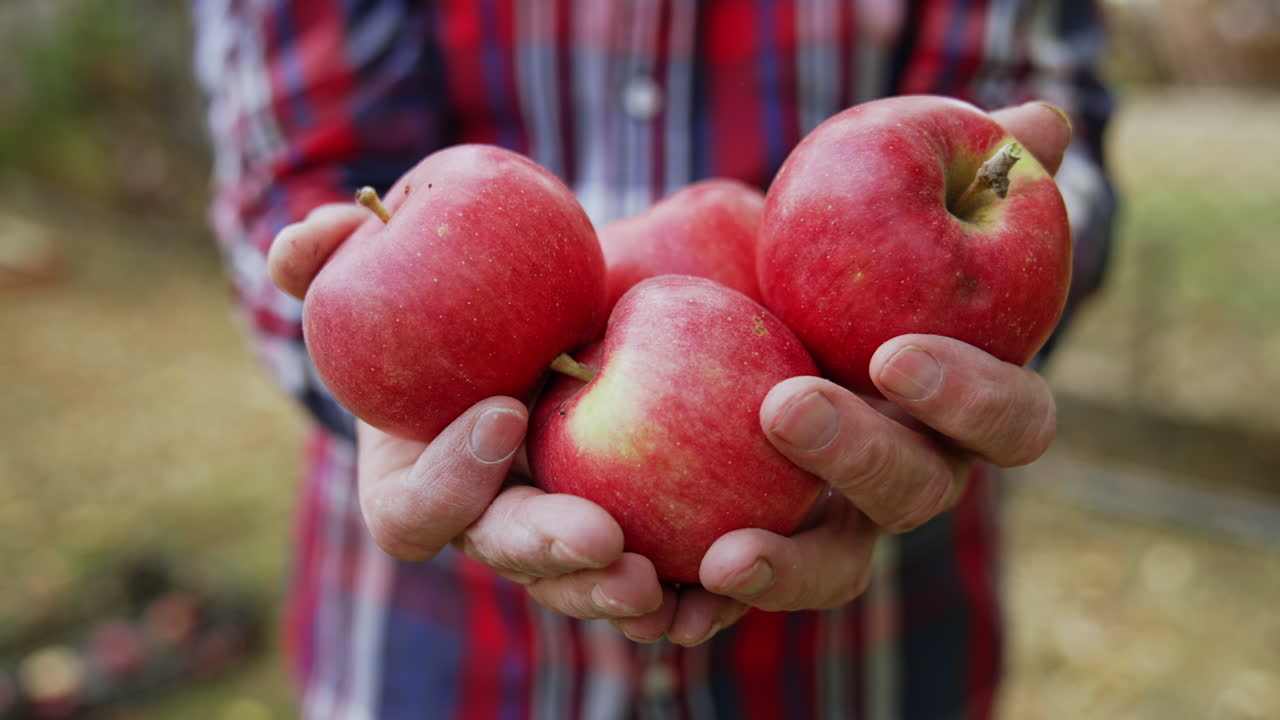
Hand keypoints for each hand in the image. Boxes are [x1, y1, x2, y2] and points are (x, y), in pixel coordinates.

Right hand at [268, 204, 667, 625]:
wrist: (530, 309)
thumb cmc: (444, 288)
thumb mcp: (388, 261)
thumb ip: (330, 254)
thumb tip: (303, 241)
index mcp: (413, 476)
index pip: (411, 508)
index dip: (447, 477)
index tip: (505, 411)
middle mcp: (481, 517)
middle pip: (505, 555)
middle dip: (548, 551)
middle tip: (601, 536)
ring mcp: (547, 529)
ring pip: (573, 584)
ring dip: (610, 590)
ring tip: (658, 584)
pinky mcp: (614, 524)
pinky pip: (636, 567)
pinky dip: (673, 590)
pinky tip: (712, 588)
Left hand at [634, 100, 1072, 646]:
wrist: (734, 317)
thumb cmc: (832, 260)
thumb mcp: (879, 208)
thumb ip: (965, 167)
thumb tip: (1038, 124)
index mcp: (956, 408)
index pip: (1008, 421)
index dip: (969, 397)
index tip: (894, 351)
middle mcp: (906, 476)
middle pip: (913, 495)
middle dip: (858, 455)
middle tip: (784, 406)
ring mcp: (832, 524)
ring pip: (831, 568)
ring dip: (784, 568)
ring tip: (720, 557)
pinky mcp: (754, 552)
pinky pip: (737, 601)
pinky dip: (698, 613)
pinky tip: (654, 611)